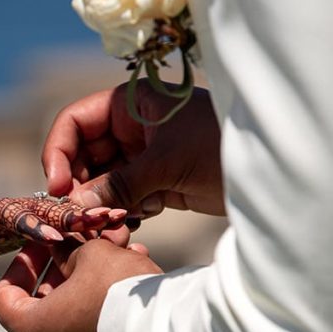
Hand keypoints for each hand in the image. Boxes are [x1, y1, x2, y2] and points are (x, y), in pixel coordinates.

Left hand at [0, 238, 162, 331]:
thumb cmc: (116, 292)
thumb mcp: (92, 255)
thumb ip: (71, 251)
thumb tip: (66, 251)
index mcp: (32, 330)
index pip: (5, 298)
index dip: (20, 267)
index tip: (40, 246)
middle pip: (43, 307)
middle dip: (63, 271)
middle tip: (81, 247)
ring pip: (76, 317)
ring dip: (91, 285)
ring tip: (119, 255)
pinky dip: (108, 307)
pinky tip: (133, 279)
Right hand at [43, 80, 224, 217]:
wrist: (274, 172)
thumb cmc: (223, 146)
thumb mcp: (169, 163)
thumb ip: (120, 183)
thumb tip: (75, 204)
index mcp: (130, 104)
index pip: (75, 122)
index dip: (58, 152)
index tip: (57, 188)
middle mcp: (131, 127)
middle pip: (82, 156)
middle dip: (79, 187)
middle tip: (80, 218)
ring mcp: (142, 156)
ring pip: (100, 183)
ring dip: (100, 206)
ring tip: (109, 226)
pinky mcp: (156, 183)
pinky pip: (122, 199)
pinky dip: (120, 214)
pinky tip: (130, 227)